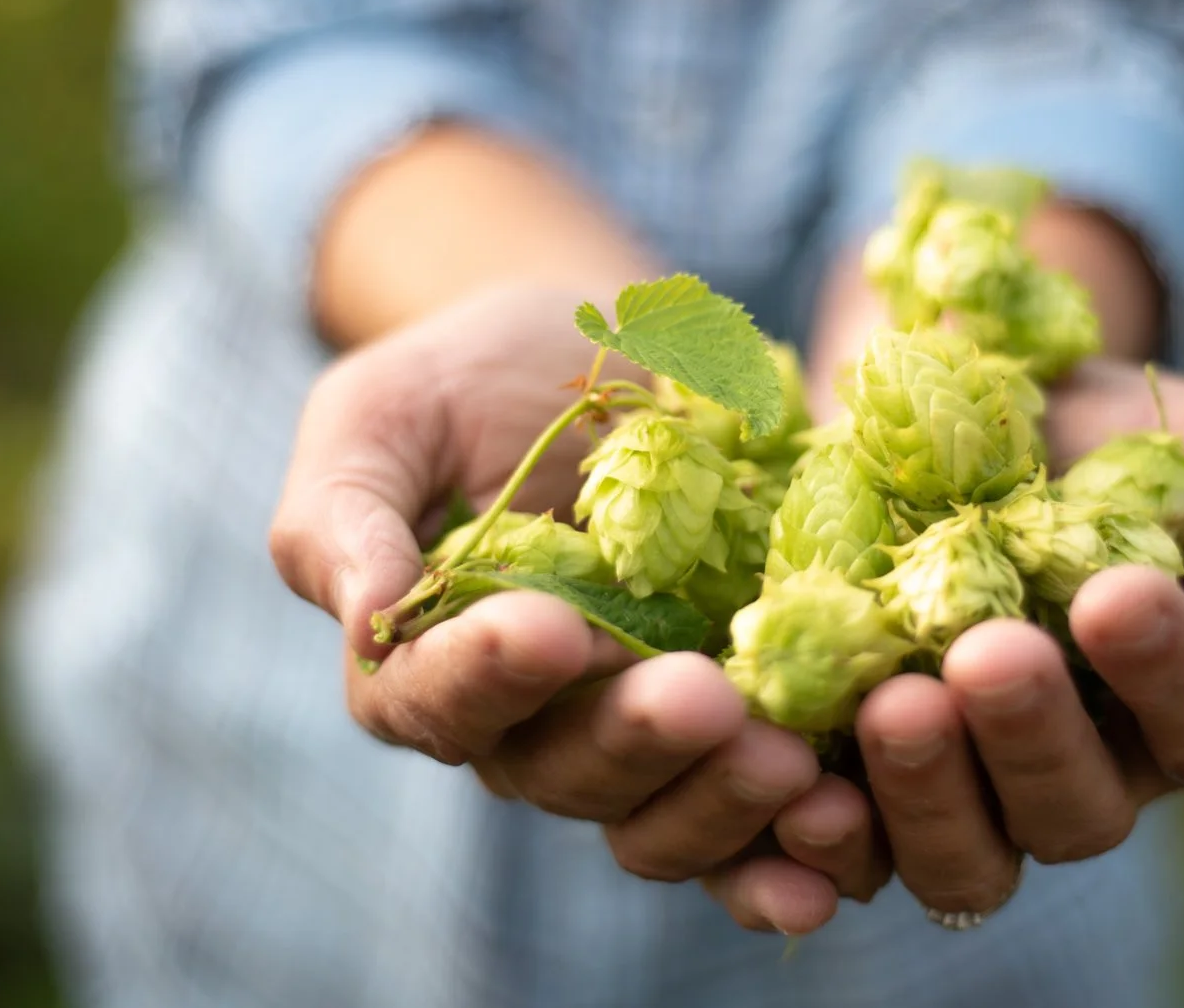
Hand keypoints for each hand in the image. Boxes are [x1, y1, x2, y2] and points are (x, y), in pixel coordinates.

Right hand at [269, 284, 885, 932]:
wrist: (598, 344)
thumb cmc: (464, 379)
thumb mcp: (382, 415)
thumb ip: (344, 514)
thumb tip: (364, 613)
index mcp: (429, 661)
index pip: (433, 702)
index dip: (485, 678)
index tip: (547, 628)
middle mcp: (529, 721)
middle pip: (562, 771)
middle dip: (632, 740)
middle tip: (700, 697)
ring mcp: (636, 726)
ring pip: (660, 808)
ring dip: (722, 800)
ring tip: (790, 761)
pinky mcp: (736, 716)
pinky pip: (755, 812)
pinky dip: (792, 840)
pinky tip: (840, 831)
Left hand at [852, 359, 1183, 917]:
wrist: (955, 407)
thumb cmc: (1106, 436)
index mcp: (1182, 705)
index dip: (1168, 672)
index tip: (1116, 591)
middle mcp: (1082, 772)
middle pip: (1077, 814)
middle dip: (1032, 738)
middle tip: (990, 652)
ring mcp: (969, 793)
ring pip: (967, 859)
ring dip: (928, 794)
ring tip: (893, 704)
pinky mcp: (867, 786)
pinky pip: (853, 857)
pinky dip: (829, 840)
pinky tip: (799, 786)